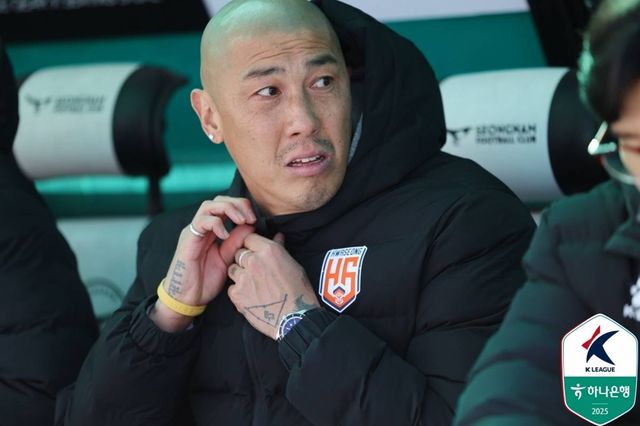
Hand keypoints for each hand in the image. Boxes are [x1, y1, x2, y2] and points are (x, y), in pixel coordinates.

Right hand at [151, 196, 256, 331]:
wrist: (187, 299)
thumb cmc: (205, 281)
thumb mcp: (227, 259)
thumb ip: (236, 242)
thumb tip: (251, 226)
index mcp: (212, 230)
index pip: (227, 207)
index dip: (242, 207)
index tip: (255, 219)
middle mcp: (202, 227)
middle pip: (218, 200)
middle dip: (237, 204)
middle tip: (250, 217)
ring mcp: (193, 232)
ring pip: (209, 205)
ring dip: (228, 209)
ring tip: (241, 220)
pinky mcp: (187, 239)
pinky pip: (201, 221)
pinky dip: (216, 223)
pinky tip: (225, 235)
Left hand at [227, 232, 319, 339]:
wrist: (294, 318)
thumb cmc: (298, 291)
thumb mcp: (293, 265)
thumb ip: (280, 249)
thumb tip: (278, 236)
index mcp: (269, 250)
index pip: (249, 238)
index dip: (251, 245)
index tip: (255, 252)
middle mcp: (254, 261)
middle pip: (239, 253)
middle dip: (245, 260)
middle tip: (255, 271)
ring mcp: (243, 277)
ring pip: (232, 269)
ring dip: (240, 275)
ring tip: (253, 285)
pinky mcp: (236, 294)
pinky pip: (232, 287)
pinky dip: (239, 292)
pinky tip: (251, 297)